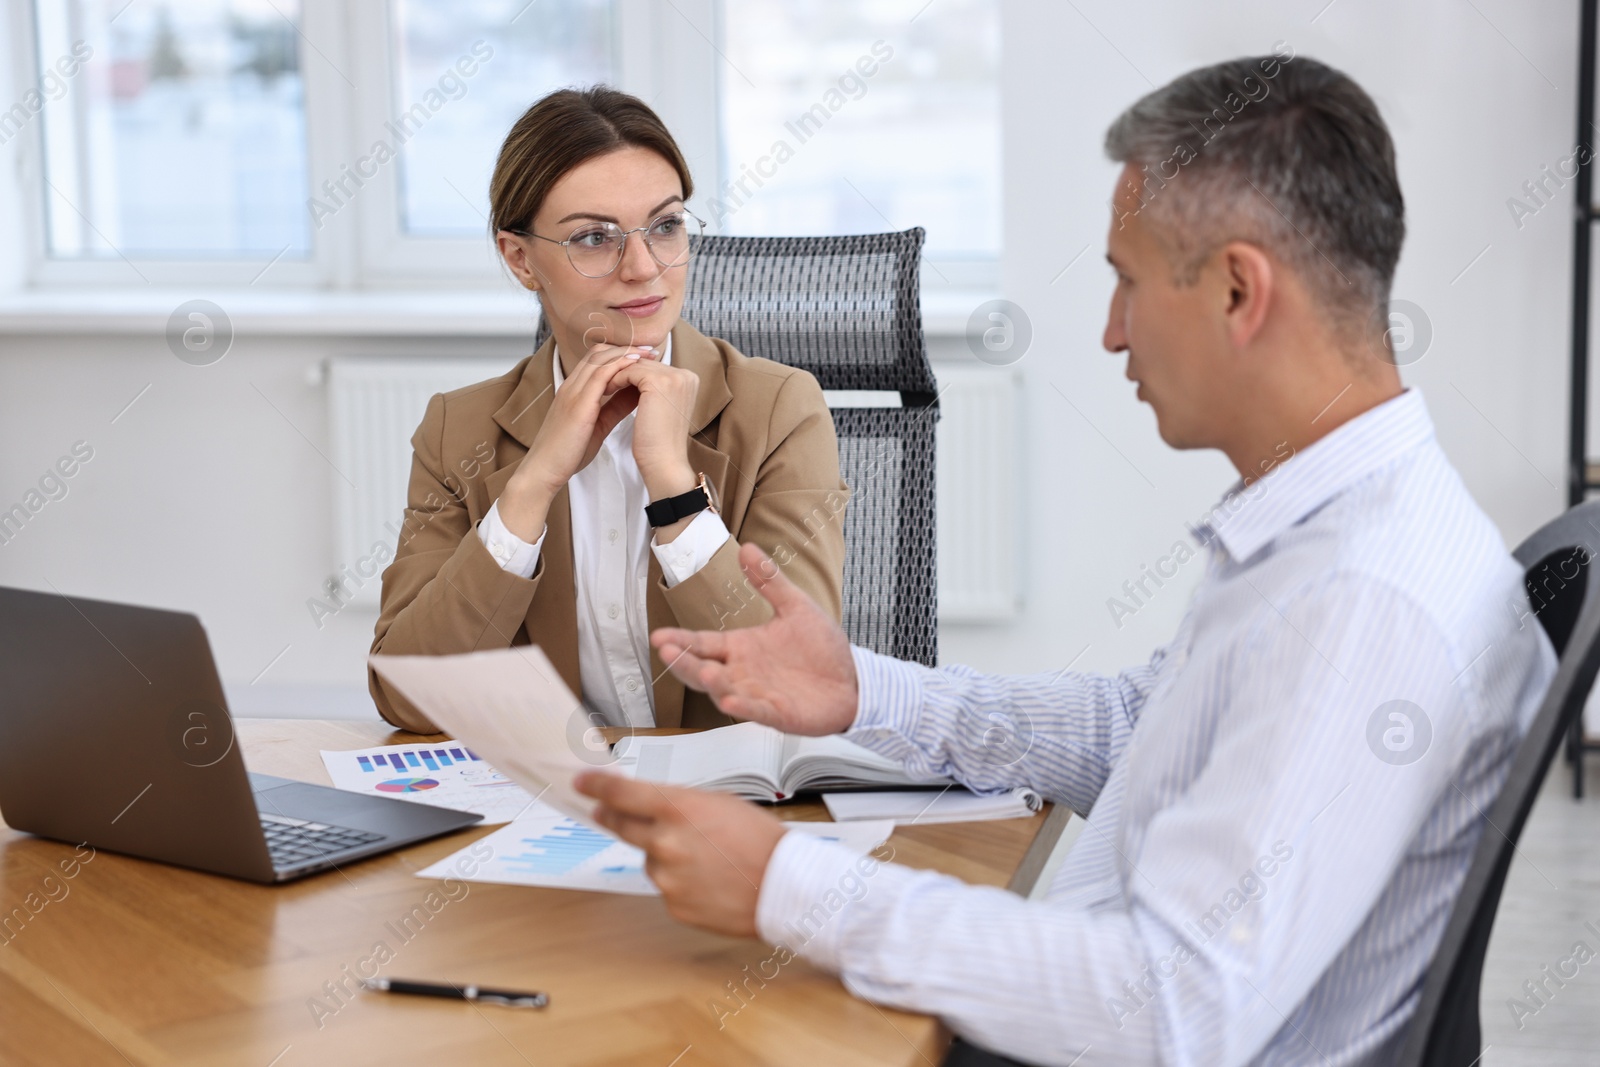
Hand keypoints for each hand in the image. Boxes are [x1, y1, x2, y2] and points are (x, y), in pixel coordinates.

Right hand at [498, 344, 657, 538]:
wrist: (544, 470)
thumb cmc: (567, 453)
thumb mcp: (596, 425)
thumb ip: (613, 408)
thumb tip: (635, 396)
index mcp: (574, 390)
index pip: (597, 359)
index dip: (621, 353)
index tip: (645, 355)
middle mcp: (571, 386)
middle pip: (599, 352)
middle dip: (627, 348)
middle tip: (652, 349)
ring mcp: (572, 392)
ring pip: (600, 359)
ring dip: (627, 353)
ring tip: (649, 352)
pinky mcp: (577, 404)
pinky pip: (600, 375)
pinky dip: (620, 366)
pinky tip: (637, 365)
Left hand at [576, 772, 785, 936]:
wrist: (783, 887)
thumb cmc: (759, 840)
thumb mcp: (718, 803)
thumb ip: (677, 803)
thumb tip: (646, 804)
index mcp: (677, 809)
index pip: (621, 793)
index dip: (596, 786)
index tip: (581, 783)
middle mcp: (665, 843)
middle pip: (621, 826)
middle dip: (612, 816)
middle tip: (606, 811)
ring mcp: (667, 878)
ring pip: (649, 859)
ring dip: (663, 855)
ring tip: (704, 858)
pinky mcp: (673, 906)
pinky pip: (665, 888)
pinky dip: (680, 882)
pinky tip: (707, 880)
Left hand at [607, 357, 700, 496]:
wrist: (663, 463)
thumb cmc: (659, 443)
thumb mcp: (660, 409)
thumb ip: (654, 390)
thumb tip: (635, 377)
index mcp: (689, 380)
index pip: (654, 367)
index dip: (633, 374)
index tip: (616, 383)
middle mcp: (686, 374)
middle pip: (645, 363)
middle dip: (623, 372)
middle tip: (604, 383)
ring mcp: (674, 377)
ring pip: (635, 365)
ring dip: (616, 374)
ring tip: (602, 387)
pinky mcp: (658, 382)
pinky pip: (629, 371)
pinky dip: (615, 379)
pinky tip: (605, 390)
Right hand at [651, 543, 858, 735]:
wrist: (853, 680)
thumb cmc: (821, 649)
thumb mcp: (794, 607)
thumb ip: (769, 581)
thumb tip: (747, 549)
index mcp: (742, 647)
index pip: (703, 642)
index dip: (681, 640)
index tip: (659, 636)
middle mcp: (743, 672)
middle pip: (703, 668)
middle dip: (684, 661)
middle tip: (666, 651)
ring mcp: (757, 694)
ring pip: (724, 691)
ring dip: (712, 683)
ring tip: (703, 670)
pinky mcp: (777, 714)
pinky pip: (756, 712)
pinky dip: (744, 709)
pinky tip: (731, 703)